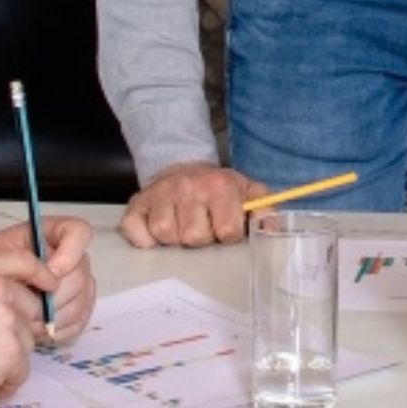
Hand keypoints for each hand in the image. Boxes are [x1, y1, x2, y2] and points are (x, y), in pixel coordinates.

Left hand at [0, 218, 97, 343]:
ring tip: (24, 319)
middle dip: (52, 295)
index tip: (49, 273)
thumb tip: (51, 275)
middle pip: (80, 275)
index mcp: (54, 234)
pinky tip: (34, 327)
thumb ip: (23, 258)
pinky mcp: (79, 309)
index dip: (69, 255)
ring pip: (79, 302)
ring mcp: (80, 284)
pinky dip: (54, 328)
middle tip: (26, 305)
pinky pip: (78, 322)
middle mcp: (72, 257)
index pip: (79, 233)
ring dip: (50, 315)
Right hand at [0, 248, 56, 407]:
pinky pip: (21, 371)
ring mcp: (9, 322)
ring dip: (7, 358)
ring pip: (27, 342)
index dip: (42, 274)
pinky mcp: (11, 354)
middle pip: (32, 310)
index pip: (27, 261)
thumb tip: (9, 290)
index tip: (49, 285)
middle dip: (15, 329)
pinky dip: (4, 382)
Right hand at [121, 162, 256, 249]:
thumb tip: (269, 229)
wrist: (185, 168)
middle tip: (202, 225)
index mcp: (220, 185)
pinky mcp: (137, 203)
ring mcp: (160, 194)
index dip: (227, 234)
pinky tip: (158, 230)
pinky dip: (146, 239)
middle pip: (194, 237)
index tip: (225, 226)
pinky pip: (137, 232)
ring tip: (182, 226)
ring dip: (175, 238)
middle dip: (200, 237)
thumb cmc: (219, 188)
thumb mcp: (248, 192)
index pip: (227, 230)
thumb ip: (265, 209)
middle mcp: (188, 187)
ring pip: (166, 235)